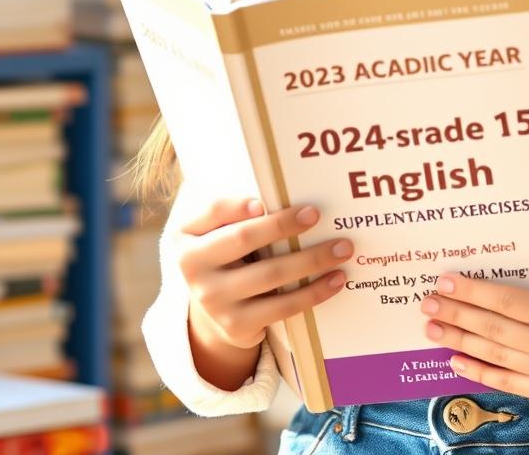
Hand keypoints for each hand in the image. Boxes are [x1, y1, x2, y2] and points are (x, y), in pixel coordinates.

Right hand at [177, 197, 352, 349]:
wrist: (213, 314)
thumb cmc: (223, 257)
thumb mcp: (213, 234)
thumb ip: (229, 213)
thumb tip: (266, 203)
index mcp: (186, 240)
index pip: (213, 213)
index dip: (237, 206)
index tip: (262, 202)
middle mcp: (194, 271)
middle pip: (243, 240)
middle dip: (281, 225)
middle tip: (316, 215)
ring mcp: (215, 302)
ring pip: (270, 274)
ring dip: (311, 259)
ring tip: (342, 248)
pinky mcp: (238, 326)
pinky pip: (283, 307)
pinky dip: (314, 292)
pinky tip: (336, 279)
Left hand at [419, 267, 528, 407]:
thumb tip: (506, 265)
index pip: (510, 302)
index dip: (474, 292)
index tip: (446, 282)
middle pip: (497, 330)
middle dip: (458, 315)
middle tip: (428, 304)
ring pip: (498, 357)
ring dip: (461, 342)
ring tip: (433, 330)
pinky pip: (510, 383)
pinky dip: (481, 372)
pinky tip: (457, 360)